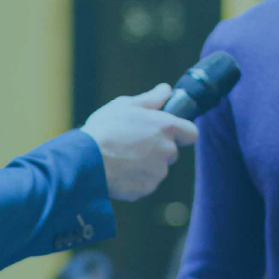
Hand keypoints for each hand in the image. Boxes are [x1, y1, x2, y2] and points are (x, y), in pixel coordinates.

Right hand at [80, 84, 198, 201]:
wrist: (86, 160)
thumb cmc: (104, 129)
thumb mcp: (125, 105)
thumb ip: (151, 99)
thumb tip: (166, 89)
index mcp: (166, 127)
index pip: (191, 133)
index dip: (181, 133)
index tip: (167, 133)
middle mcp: (167, 150)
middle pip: (171, 152)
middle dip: (157, 150)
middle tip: (132, 144)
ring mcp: (158, 172)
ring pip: (157, 169)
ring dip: (145, 166)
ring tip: (121, 158)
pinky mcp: (147, 188)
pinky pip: (145, 184)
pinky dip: (135, 180)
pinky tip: (118, 171)